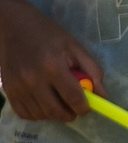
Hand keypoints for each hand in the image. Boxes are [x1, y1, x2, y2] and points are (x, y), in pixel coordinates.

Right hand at [0, 2, 104, 122]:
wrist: (13, 26)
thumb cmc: (48, 34)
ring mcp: (17, 87)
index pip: (73, 97)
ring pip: (40, 115)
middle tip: (76, 109)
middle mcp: (32, 80)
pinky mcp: (7, 90)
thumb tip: (102, 95)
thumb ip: (92, 70)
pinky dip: (38, 114)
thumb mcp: (75, 47)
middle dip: (70, 115)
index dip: (84, 107)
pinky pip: (24, 113)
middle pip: (55, 111)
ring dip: (54, 115)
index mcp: (52, 66)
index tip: (88, 107)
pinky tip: (45, 104)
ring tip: (61, 105)